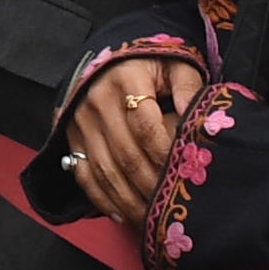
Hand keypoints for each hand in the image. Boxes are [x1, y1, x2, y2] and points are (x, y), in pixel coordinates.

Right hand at [65, 51, 204, 231]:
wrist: (109, 51)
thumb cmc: (149, 61)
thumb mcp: (175, 63)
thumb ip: (189, 88)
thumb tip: (198, 118)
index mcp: (125, 81)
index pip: (145, 126)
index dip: (164, 153)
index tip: (182, 173)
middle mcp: (97, 102)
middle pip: (125, 154)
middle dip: (150, 184)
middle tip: (171, 204)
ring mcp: (80, 121)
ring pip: (104, 169)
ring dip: (128, 199)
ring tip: (150, 218)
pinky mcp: (71, 135)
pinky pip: (83, 173)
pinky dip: (101, 198)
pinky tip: (121, 214)